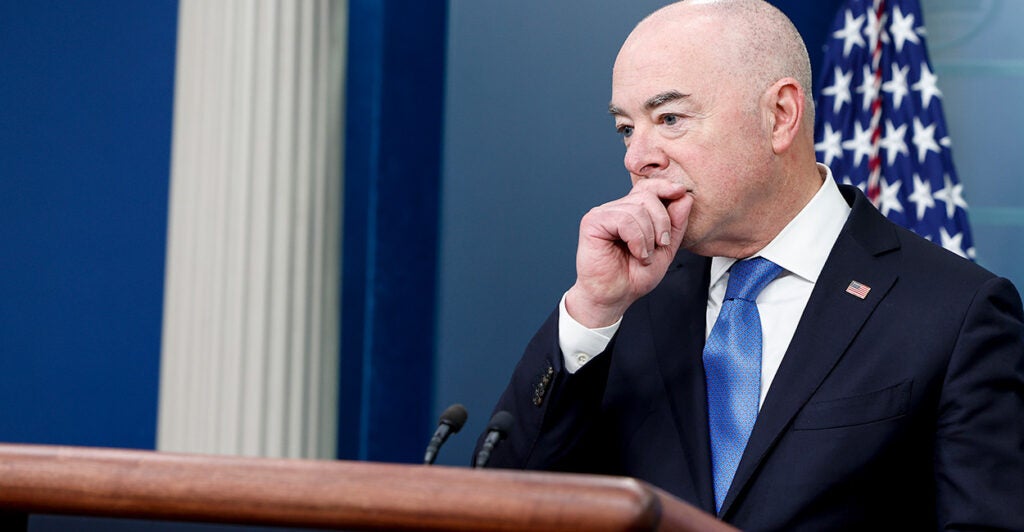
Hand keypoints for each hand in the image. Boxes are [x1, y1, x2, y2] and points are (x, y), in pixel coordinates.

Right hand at [565, 180, 692, 327]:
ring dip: (648, 237)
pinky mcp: (592, 222)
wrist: (615, 297)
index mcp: (631, 211)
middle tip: (659, 246)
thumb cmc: (635, 276)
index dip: (665, 186)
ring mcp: (602, 214)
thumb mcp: (665, 249)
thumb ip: (675, 224)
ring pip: (637, 209)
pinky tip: (636, 253)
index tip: (681, 192)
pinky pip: (624, 219)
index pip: (648, 187)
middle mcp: (615, 209)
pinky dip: (637, 239)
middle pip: (647, 196)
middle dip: (662, 222)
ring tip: (644, 255)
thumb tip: (685, 196)